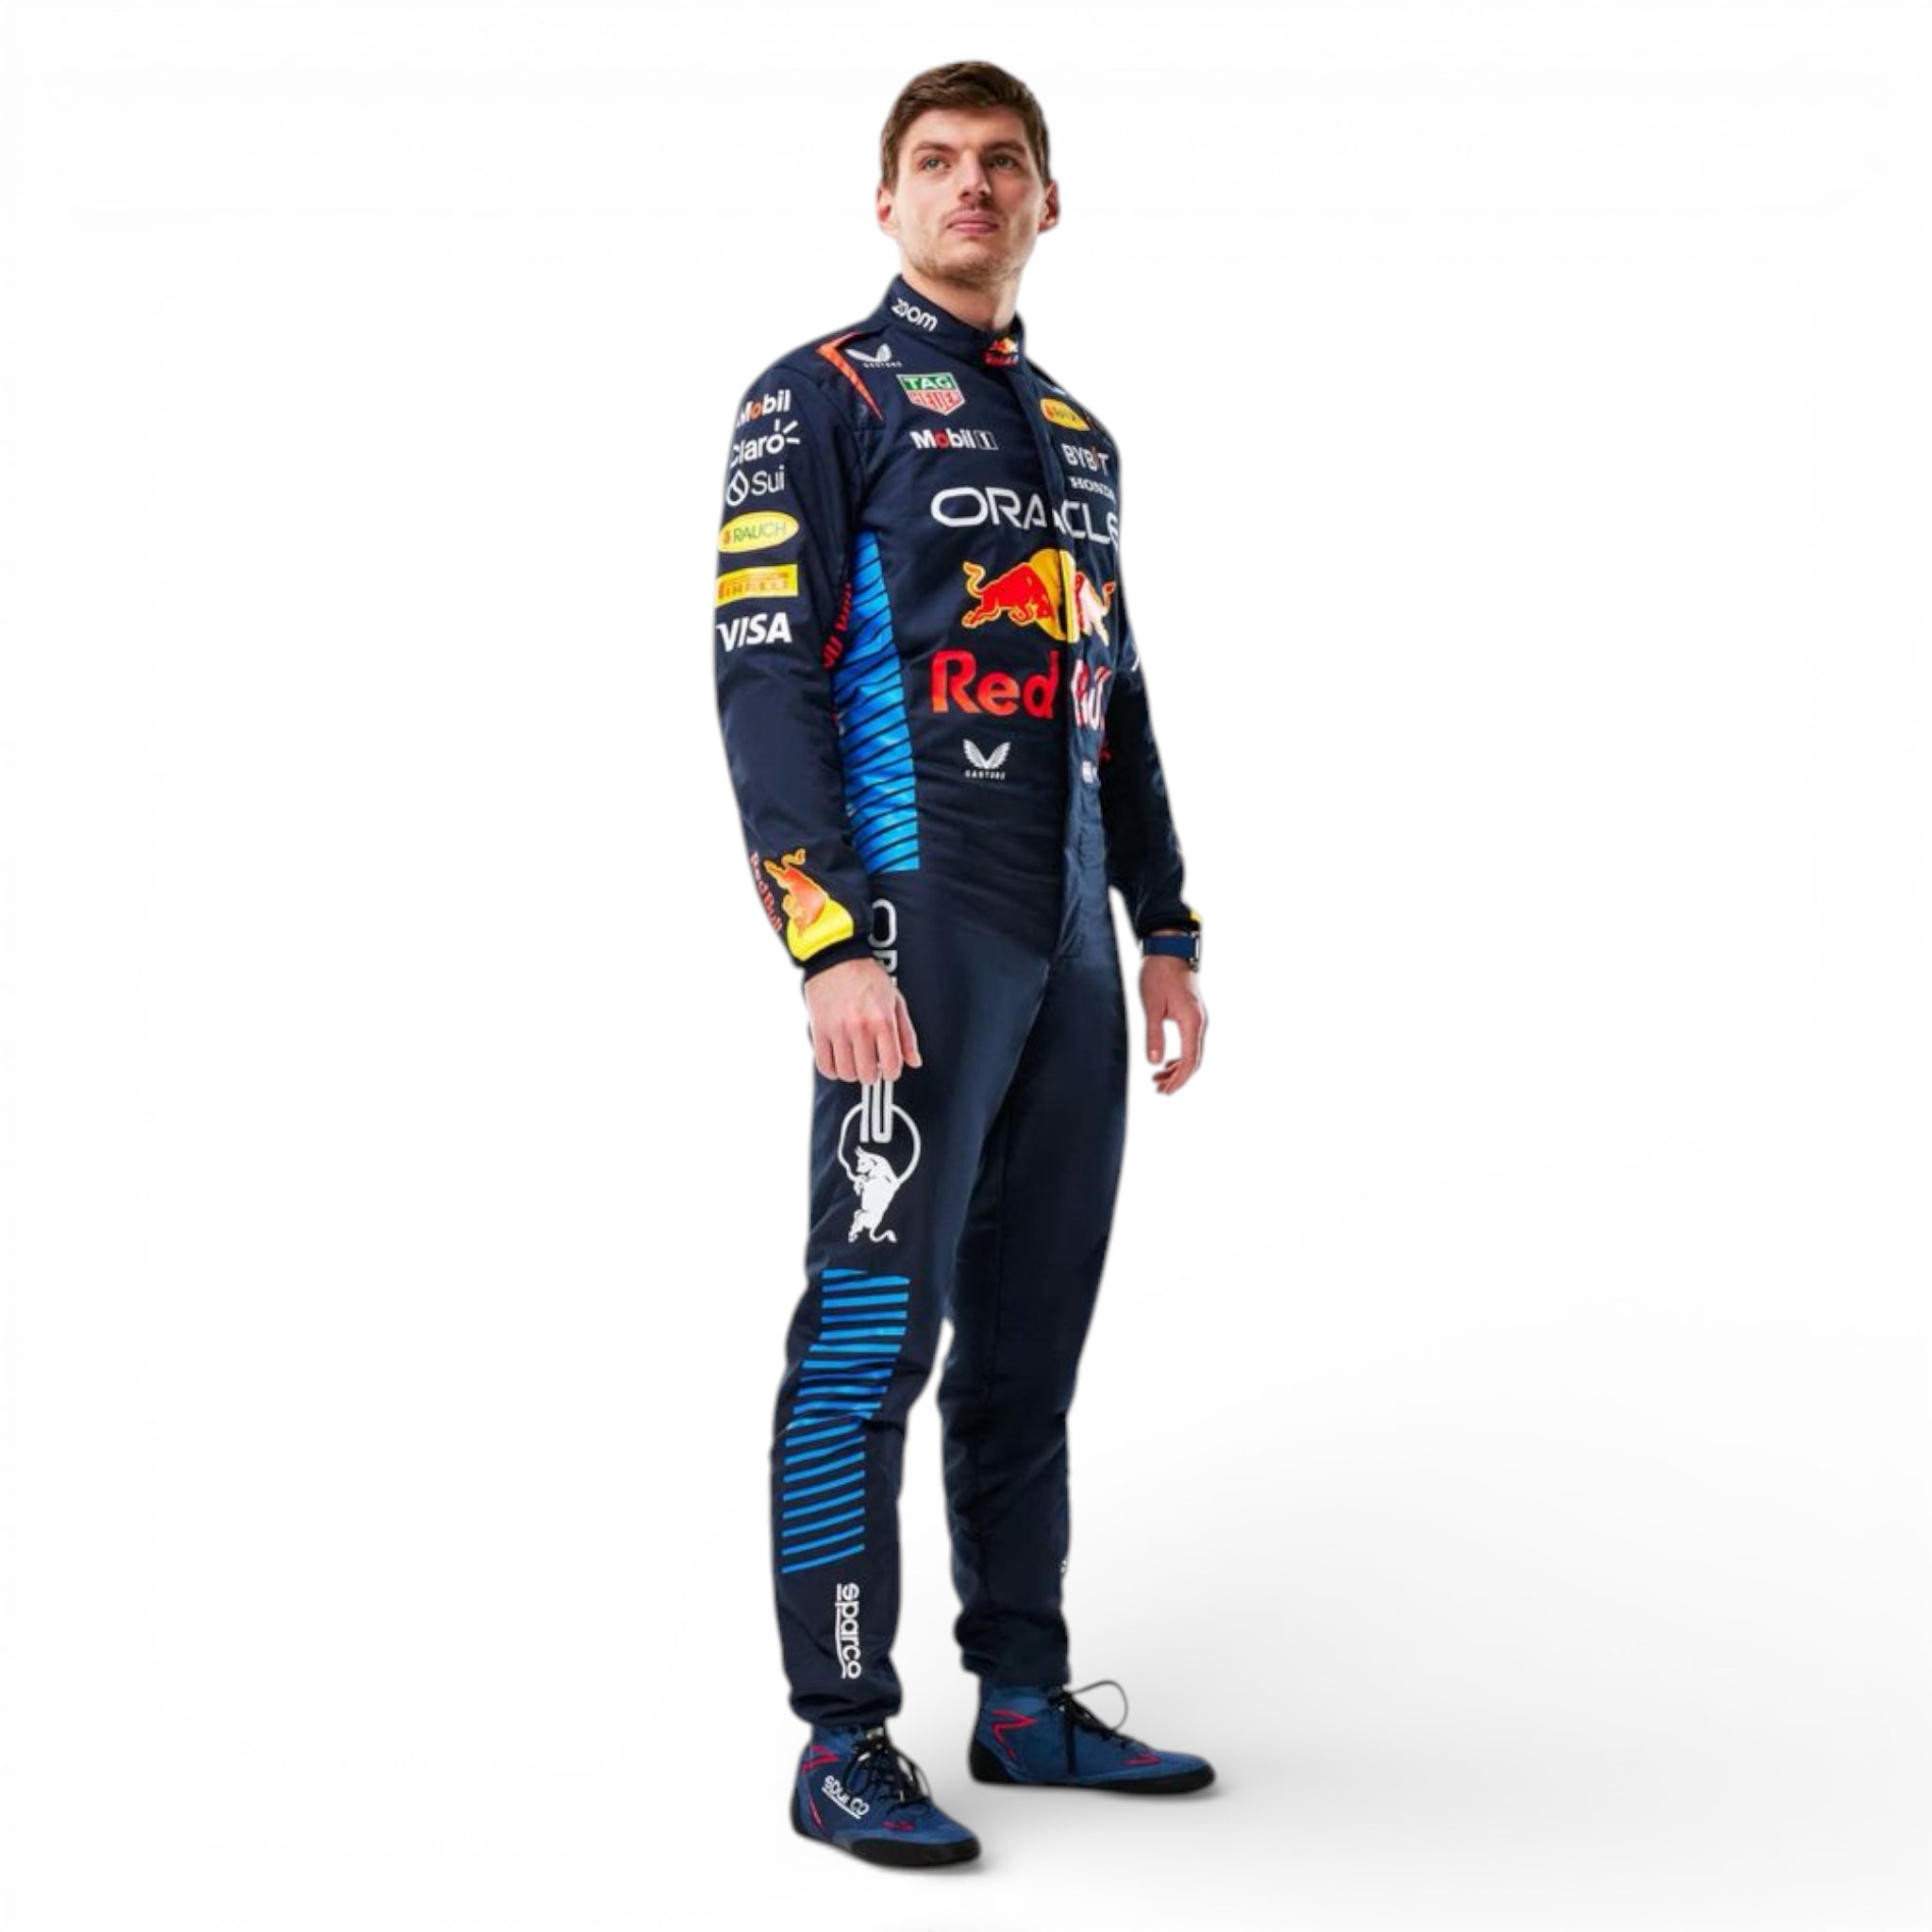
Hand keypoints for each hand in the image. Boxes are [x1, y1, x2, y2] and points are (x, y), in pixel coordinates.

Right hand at [804, 957, 921, 1082]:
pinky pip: (824, 1065)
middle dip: (872, 1075)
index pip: (891, 1065)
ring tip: (855, 1062)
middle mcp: (860, 1027)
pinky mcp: (819, 1030)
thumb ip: (906, 1034)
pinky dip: (832, 1071)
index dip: (892, 1072)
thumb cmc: (868, 977)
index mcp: (882, 1020)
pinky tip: (838, 1062)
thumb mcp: (896, 1001)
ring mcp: (837, 1030)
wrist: (837, 958)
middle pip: (867, 1075)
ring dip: (852, 1073)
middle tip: (871, 1065)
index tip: (888, 1068)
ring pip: (845, 1073)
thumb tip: (914, 1061)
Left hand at [1139, 954, 1205, 1094]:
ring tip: (1157, 1079)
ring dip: (1177, 1068)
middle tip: (1159, 1089)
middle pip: (1194, 1060)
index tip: (1165, 1091)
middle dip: (1177, 1078)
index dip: (1178, 1079)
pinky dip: (1179, 1056)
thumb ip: (1154, 1034)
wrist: (1169, 949)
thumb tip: (1155, 1062)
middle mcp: (1200, 1022)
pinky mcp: (1193, 1014)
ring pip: (1192, 1052)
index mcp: (1191, 1022)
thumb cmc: (1158, 974)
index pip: (1189, 1061)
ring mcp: (1198, 1018)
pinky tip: (1165, 1061)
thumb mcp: (1151, 1005)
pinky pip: (1190, 1042)